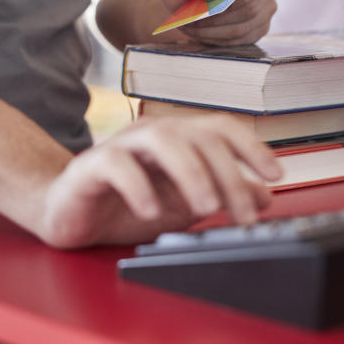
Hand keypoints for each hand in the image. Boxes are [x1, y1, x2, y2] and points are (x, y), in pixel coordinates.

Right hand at [38, 115, 282, 247]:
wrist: (68, 214)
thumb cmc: (125, 205)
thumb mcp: (184, 206)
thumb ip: (221, 194)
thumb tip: (264, 195)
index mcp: (177, 139)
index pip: (220, 129)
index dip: (252, 147)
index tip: (276, 175)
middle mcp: (152, 134)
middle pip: (199, 137)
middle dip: (228, 176)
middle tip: (243, 215)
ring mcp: (121, 146)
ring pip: (163, 140)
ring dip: (191, 173)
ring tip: (205, 208)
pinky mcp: (90, 166)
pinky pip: (117, 165)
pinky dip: (139, 187)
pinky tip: (151, 211)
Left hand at [160, 0, 278, 45]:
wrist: (183, 3)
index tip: (213, 3)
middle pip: (253, 7)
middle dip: (220, 16)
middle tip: (194, 18)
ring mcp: (264, 8)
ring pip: (246, 27)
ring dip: (216, 30)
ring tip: (193, 26)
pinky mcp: (258, 28)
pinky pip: (243, 40)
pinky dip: (219, 39)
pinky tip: (203, 32)